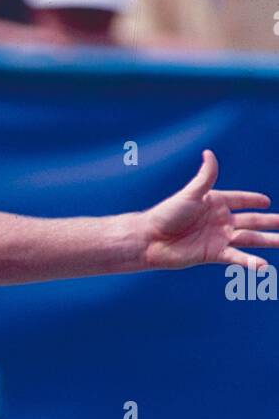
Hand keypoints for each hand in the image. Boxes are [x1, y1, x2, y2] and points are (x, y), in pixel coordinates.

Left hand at [145, 150, 278, 270]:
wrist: (151, 239)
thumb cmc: (167, 214)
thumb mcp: (190, 193)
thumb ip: (205, 176)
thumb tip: (209, 153)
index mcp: (216, 202)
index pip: (241, 200)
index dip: (253, 200)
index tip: (267, 202)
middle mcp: (220, 221)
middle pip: (252, 221)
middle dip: (271, 222)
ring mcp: (219, 238)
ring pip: (250, 239)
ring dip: (268, 241)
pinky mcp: (214, 254)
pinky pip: (236, 257)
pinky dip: (249, 262)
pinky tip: (263, 265)